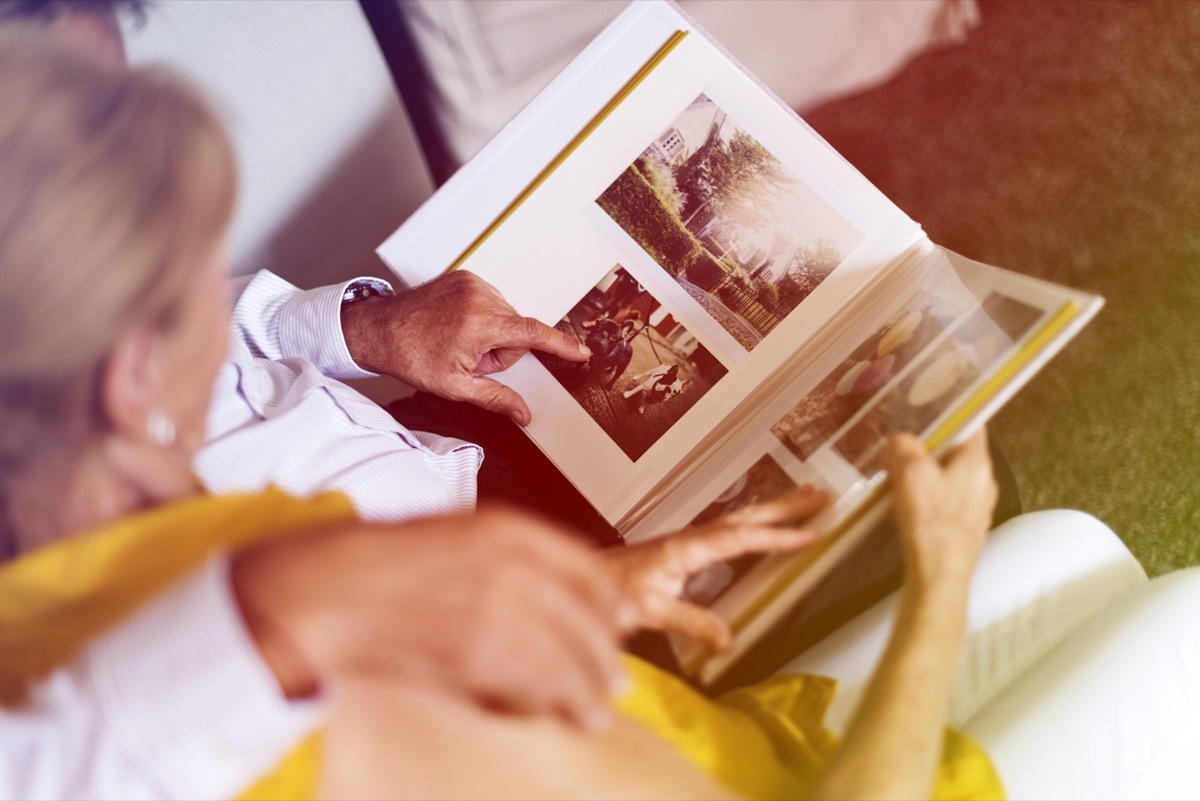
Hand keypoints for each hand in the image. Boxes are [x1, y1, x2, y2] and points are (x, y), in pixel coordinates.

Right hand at [230, 507, 626, 730]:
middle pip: (584, 615)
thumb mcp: (448, 534)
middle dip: (602, 651)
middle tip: (614, 676)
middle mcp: (512, 562)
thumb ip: (497, 555)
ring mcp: (498, 605)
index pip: (583, 565)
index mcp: (505, 527)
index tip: (621, 618)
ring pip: (567, 653)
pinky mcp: (479, 650)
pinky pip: (537, 681)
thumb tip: (538, 589)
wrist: (326, 588)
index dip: (607, 599)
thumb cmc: (372, 561)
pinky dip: (559, 701)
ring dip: (588, 685)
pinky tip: (570, 714)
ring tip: (596, 707)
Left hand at [341, 271, 590, 424]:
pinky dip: (482, 317)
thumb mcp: (455, 387)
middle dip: (501, 349)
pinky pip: (491, 301)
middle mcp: (479, 298)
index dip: (561, 345)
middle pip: (516, 330)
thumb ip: (496, 399)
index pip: (532, 334)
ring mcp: (472, 284)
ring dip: (491, 333)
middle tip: (470, 359)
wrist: (380, 330)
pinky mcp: (465, 277)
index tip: (581, 351)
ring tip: (459, 341)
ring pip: (505, 316)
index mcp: (478, 325)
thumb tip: (523, 414)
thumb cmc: (410, 356)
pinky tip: (458, 326)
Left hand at [604, 487, 826, 651]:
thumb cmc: (608, 594)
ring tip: (803, 499)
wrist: (581, 581)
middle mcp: (689, 538)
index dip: (777, 536)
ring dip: (772, 509)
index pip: (740, 538)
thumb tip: (729, 639)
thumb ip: (689, 621)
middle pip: (746, 517)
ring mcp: (687, 541)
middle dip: (784, 506)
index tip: (810, 534)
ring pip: (739, 519)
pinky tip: (762, 527)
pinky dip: (754, 523)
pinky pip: (729, 530)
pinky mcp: (683, 549)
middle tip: (820, 496)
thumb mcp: (648, 611)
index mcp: (685, 548)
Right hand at [884, 429, 997, 589]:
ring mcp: (975, 507)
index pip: (971, 423)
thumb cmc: (931, 526)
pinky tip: (903, 511)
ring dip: (921, 477)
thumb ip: (903, 447)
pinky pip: (942, 502)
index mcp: (977, 463)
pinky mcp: (963, 527)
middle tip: (899, 452)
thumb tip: (898, 443)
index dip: (949, 413)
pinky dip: (923, 500)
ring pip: (947, 478)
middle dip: (925, 450)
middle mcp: (983, 483)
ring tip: (896, 483)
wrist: (939, 577)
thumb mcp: (910, 473)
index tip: (927, 411)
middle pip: (954, 452)